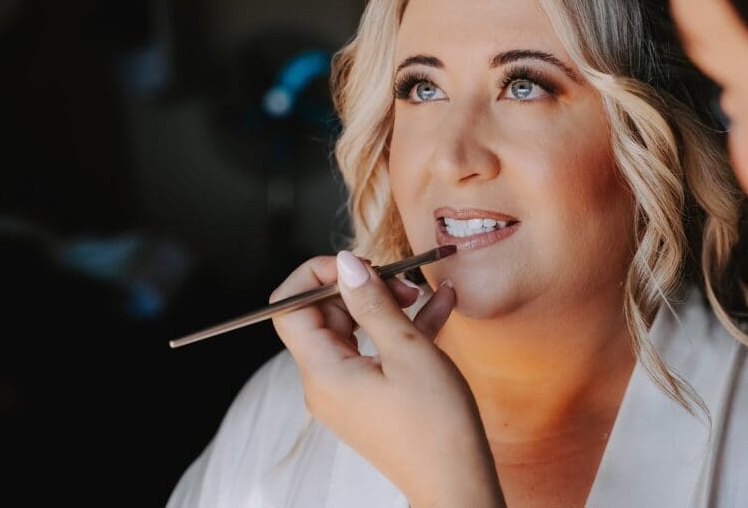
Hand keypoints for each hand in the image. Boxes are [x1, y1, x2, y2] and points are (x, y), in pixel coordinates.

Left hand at [271, 252, 504, 507]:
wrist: (456, 485)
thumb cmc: (436, 425)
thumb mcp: (408, 350)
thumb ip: (373, 302)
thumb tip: (346, 263)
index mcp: (323, 371)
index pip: (290, 307)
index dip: (317, 276)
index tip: (357, 264)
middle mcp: (325, 382)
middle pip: (323, 315)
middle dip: (361, 287)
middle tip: (402, 280)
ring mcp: (347, 392)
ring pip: (354, 330)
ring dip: (386, 305)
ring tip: (424, 291)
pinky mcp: (369, 398)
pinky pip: (375, 352)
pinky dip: (401, 330)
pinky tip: (439, 307)